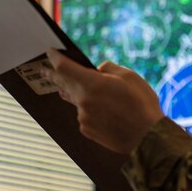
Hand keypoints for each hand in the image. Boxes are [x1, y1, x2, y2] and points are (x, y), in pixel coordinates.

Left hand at [42, 48, 164, 153]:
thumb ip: (108, 69)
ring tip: (90, 91)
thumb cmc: (141, 104)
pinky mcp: (87, 130)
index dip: (55, 58)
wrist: (147, 137)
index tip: (50, 52)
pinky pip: (84, 115)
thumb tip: (97, 71)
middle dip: (53, 75)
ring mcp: (83, 118)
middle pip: (63, 84)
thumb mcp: (129, 76)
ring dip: (80, 94)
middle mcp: (82, 101)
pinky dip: (90, 110)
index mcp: (92, 84)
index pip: (64, 68)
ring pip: (77, 101)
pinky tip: (106, 112)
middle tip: (44, 70)